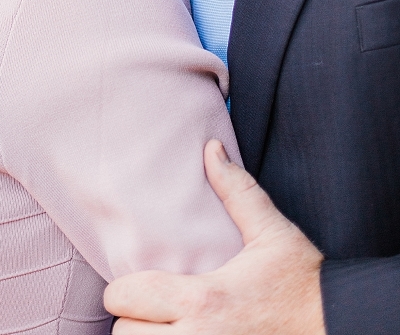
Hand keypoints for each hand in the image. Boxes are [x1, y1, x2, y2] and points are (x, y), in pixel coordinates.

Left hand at [104, 140, 324, 333]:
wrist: (339, 328)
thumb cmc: (302, 283)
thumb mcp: (271, 233)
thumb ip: (236, 190)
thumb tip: (211, 148)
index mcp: (204, 300)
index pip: (126, 296)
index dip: (126, 288)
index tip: (141, 283)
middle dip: (132, 321)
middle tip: (150, 310)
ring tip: (163, 329)